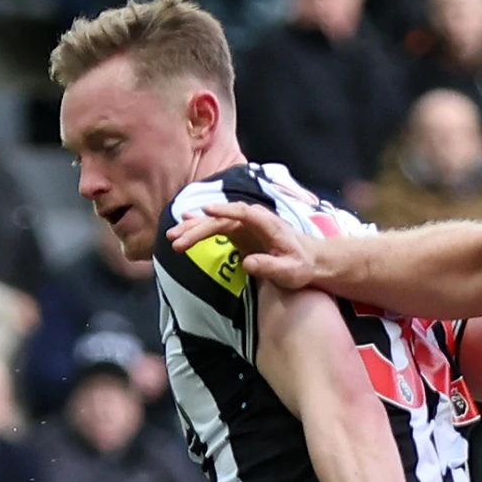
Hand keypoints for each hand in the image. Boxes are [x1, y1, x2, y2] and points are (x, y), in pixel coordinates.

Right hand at [165, 200, 318, 289]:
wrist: (310, 260)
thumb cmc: (302, 265)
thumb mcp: (290, 271)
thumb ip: (270, 266)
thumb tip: (247, 263)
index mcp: (267, 224)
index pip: (244, 213)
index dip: (224, 210)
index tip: (206, 211)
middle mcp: (254, 219)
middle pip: (222, 219)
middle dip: (198, 228)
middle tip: (176, 241)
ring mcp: (245, 224)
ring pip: (214, 222)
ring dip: (193, 229)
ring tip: (172, 237)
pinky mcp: (239, 232)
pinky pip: (215, 228)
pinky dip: (199, 229)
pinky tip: (182, 227)